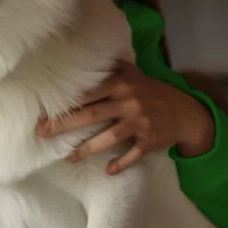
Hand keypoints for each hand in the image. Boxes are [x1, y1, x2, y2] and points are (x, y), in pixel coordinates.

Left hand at [35, 60, 214, 174]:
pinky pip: (133, 154)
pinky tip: (108, 170)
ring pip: (110, 137)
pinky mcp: (150, 140)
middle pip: (92, 115)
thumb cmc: (151, 92)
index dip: (66, 103)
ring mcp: (140, 122)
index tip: (43, 111)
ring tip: (69, 158)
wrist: (185, 112)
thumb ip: (111, 68)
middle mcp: (129, 102)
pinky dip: (122, 162)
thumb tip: (81, 57)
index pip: (88, 94)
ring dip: (87, 148)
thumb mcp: (133, 75)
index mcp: (120, 84)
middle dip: (65, 125)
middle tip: (43, 133)